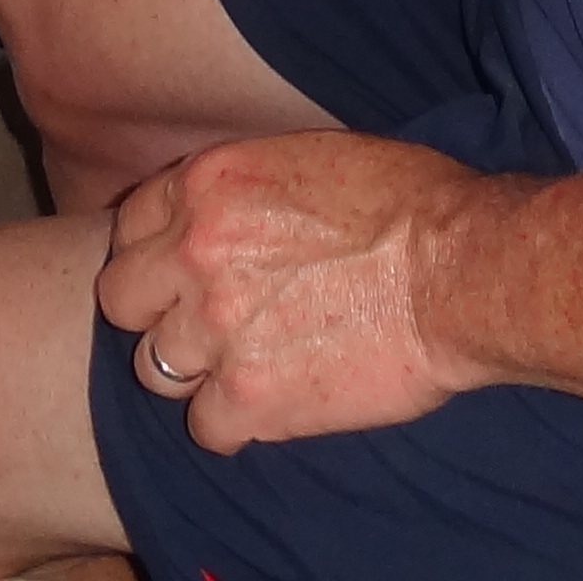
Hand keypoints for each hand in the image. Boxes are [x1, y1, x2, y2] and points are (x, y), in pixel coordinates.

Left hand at [94, 131, 502, 451]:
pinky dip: (234, 424)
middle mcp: (195, 251)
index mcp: (207, 184)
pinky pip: (204, 428)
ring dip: (195, 373)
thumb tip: (225, 213)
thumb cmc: (409, 202)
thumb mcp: (308, 156)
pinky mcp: (248, 396)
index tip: (184, 273)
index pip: (129, 227)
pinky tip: (271, 406)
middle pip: (122, 301)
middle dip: (158, 314)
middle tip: (205, 325)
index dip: (156, 254)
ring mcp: (216, 328)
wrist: (460, 270)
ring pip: (154, 370)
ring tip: (243, 368)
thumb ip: (243, 189)